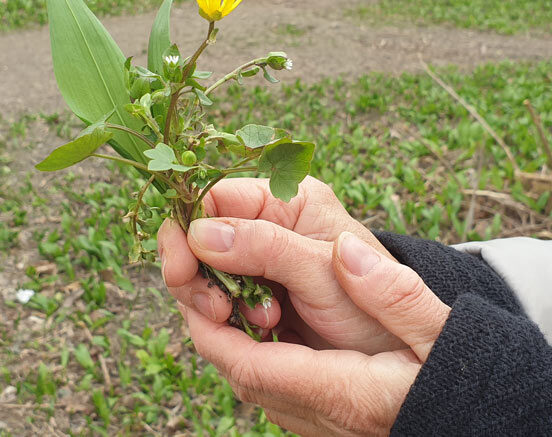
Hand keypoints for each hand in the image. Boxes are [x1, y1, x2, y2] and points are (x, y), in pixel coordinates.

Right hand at [159, 176, 404, 353]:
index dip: (187, 229)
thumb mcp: (324, 273)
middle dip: (196, 275)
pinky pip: (216, 307)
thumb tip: (200, 233)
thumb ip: (266, 247)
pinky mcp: (251, 301)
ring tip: (263, 323)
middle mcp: (266, 227)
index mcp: (286, 201)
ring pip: (201, 277)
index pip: (214, 198)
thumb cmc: (375, 308)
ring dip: (215, 305)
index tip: (181, 266)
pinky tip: (257, 334)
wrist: (401, 360)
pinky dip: (224, 324)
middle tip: (216, 308)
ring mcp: (257, 266)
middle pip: (196, 239)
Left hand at [179, 232, 451, 435]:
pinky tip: (255, 295)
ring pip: (244, 368)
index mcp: (338, 393)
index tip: (192, 270)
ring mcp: (310, 415)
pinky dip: (247, 332)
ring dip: (224, 320)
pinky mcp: (313, 406)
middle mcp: (313, 413)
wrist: (476, 418)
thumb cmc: (464, 378)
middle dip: (206, 312)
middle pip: (234, 366)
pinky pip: (263, 370)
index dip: (209, 320)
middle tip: (195, 256)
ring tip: (218, 267)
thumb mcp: (443, 332)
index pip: (246, 365)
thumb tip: (345, 250)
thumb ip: (395, 295)